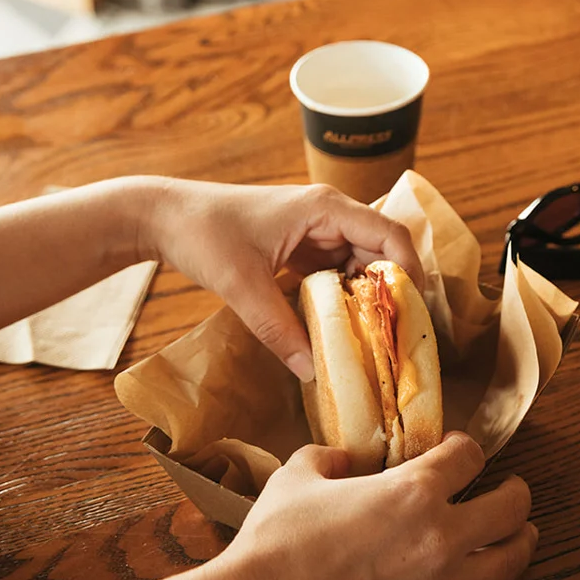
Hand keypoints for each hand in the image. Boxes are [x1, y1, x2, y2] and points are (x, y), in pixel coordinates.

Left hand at [138, 178, 422, 380]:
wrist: (165, 216)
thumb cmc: (204, 234)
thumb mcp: (242, 285)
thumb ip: (278, 329)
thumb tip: (313, 372)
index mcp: (324, 208)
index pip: (389, 234)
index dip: (409, 271)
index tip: (413, 313)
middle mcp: (328, 213)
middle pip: (381, 250)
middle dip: (391, 290)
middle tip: (397, 336)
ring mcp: (315, 228)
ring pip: (360, 262)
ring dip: (367, 296)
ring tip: (373, 338)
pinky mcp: (300, 245)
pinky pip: (336, 271)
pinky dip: (343, 297)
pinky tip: (342, 327)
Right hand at [211, 431, 541, 579]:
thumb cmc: (276, 540)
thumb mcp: (298, 475)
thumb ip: (327, 457)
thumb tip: (339, 458)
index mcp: (413, 489)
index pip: (467, 456)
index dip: (465, 448)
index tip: (455, 452)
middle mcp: (441, 536)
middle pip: (508, 508)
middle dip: (514, 493)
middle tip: (509, 490)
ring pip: (510, 562)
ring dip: (524, 543)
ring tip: (524, 534)